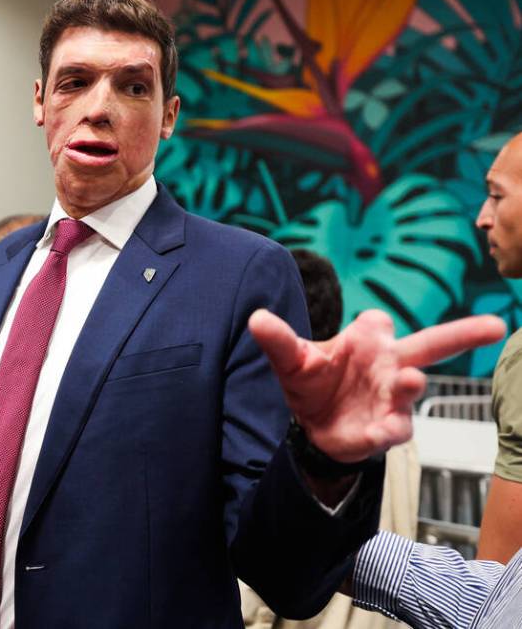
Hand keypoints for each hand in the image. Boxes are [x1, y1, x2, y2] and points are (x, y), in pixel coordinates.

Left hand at [249, 309, 504, 462]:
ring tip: (408, 380)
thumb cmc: (313, 383)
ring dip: (410, 384)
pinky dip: (386, 430)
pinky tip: (378, 431)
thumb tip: (256, 318)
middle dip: (464, 334)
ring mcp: (392, 398)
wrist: (313, 428)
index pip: (379, 323)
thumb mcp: (291, 361)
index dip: (373, 326)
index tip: (371, 326)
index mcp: (369, 342)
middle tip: (495, 325)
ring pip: (412, 388)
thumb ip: (278, 340)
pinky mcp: (386, 428)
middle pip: (431, 345)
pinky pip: (393, 428)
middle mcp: (390, 366)